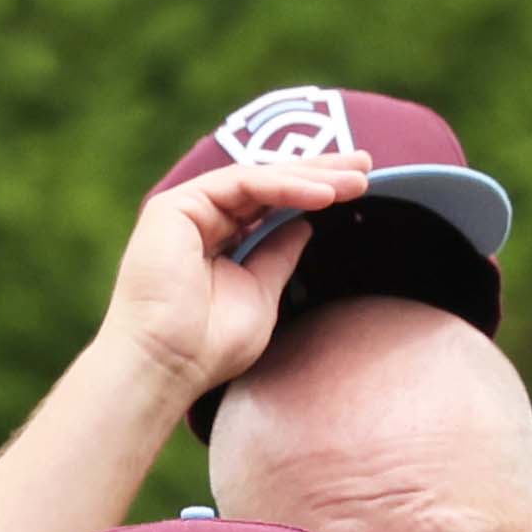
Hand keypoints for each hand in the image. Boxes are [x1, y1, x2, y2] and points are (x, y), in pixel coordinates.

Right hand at [98, 156, 377, 408]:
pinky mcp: (173, 208)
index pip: (269, 206)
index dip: (314, 192)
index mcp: (215, 244)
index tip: (360, 188)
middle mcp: (197, 223)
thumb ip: (279, 257)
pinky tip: (323, 194)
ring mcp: (184, 212)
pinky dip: (283, 186)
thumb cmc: (205, 348)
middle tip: (367, 165)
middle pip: (266, 185)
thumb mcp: (261, 295)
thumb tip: (304, 224)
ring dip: (310, 176)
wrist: (164, 366)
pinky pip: (240, 183)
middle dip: (319, 171)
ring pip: (256, 179)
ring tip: (357, 181)